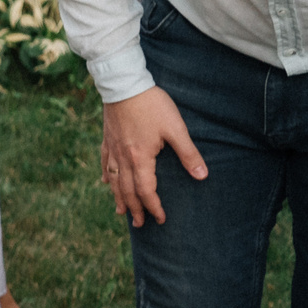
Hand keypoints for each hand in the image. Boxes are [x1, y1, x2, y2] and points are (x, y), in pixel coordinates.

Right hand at [100, 86, 207, 226]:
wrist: (124, 84)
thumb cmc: (152, 105)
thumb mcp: (175, 128)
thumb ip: (188, 153)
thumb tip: (202, 176)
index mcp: (141, 158)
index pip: (146, 191)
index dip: (154, 207)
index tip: (160, 218)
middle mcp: (124, 158)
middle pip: (127, 191)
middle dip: (135, 209)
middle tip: (140, 223)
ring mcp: (113, 149)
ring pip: (114, 181)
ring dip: (118, 198)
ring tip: (121, 212)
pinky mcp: (108, 138)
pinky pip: (106, 163)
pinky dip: (107, 176)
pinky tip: (106, 182)